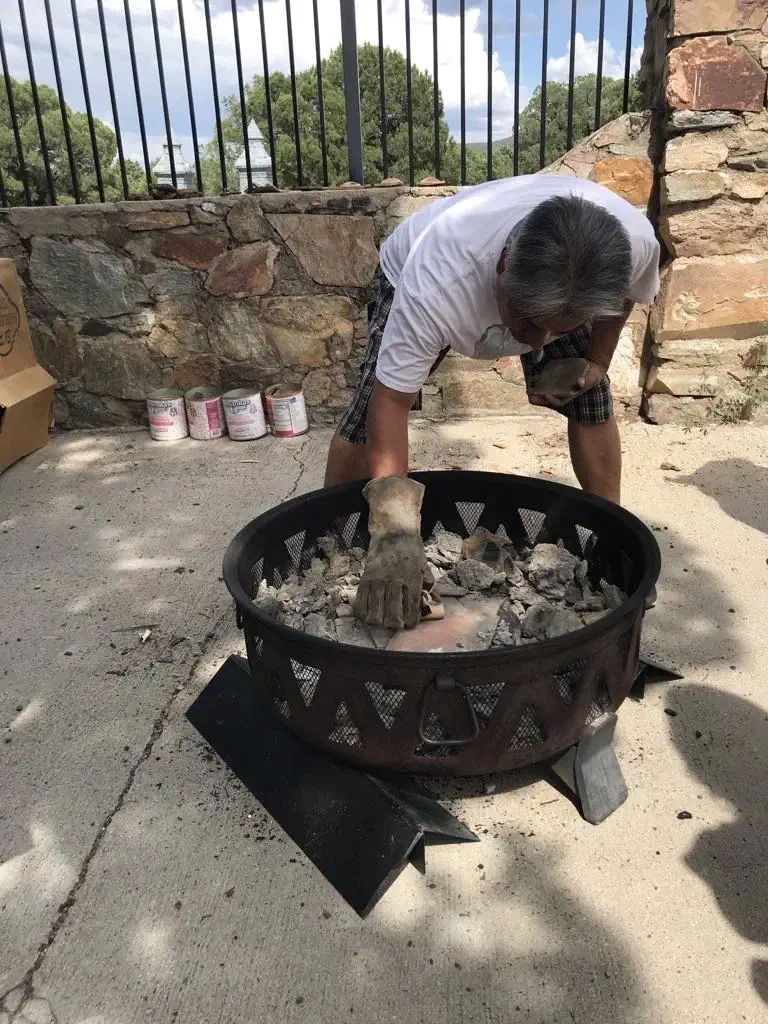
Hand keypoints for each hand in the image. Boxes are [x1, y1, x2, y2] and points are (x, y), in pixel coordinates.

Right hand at [354, 475, 426, 629]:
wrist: (394, 531)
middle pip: (392, 612)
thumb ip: (427, 584)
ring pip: (375, 609)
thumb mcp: (425, 566)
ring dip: (378, 620)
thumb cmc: (412, 550)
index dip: (410, 620)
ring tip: (380, 622)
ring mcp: (379, 579)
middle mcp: (395, 580)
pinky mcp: (366, 577)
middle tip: (395, 626)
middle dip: (394, 624)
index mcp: (412, 579)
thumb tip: (433, 602)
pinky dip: (363, 610)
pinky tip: (367, 613)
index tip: (409, 624)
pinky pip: (361, 599)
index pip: (411, 607)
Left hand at [529, 359, 606, 408]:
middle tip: (530, 393)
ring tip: (529, 386)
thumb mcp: (590, 379)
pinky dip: (539, 380)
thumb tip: (580, 382)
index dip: (551, 400)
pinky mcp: (555, 380)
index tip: (546, 394)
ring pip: (544, 391)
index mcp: (569, 396)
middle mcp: (561, 393)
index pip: (558, 402)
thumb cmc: (591, 377)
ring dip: (536, 389)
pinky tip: (533, 377)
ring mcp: (557, 387)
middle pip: (547, 398)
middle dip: (538, 397)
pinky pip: (545, 382)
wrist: (590, 370)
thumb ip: (585, 381)